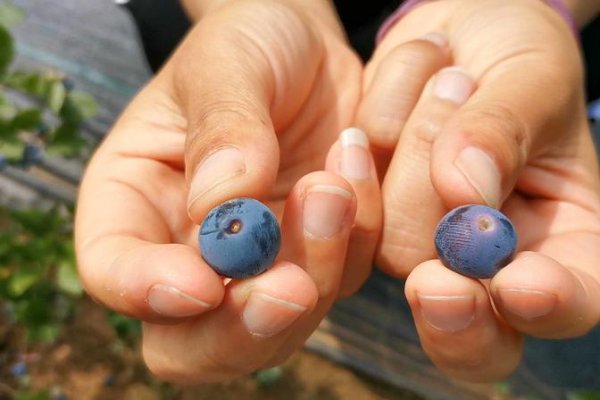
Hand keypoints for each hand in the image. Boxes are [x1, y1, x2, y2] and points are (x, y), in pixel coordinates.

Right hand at [74, 0, 381, 382]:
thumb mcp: (224, 62)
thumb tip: (220, 204)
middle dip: (242, 326)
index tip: (199, 282)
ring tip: (335, 182)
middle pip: (192, 342)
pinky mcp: (315, 258)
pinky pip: (341, 281)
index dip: (147, 291)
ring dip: (316, 271)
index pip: (114, 271)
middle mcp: (188, 250)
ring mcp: (256, 265)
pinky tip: (359, 167)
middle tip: (290, 284)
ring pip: (276, 327)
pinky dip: (357, 241)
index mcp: (134, 201)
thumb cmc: (247, 44)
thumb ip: (219, 126)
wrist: (308, 49)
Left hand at [355, 0, 599, 380]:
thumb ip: (503, 131)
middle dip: (450, 297)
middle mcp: (489, 257)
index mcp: (562, 238)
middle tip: (432, 281)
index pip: (569, 299)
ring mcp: (425, 244)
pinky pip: (352, 209)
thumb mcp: (530, 76)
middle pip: (466, 310)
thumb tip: (465, 189)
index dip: (549, 305)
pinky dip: (365, 153)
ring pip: (398, 250)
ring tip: (445, 83)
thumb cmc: (511, 57)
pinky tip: (388, 111)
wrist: (450, 41)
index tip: (518, 285)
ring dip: (414, 158)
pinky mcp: (372, 222)